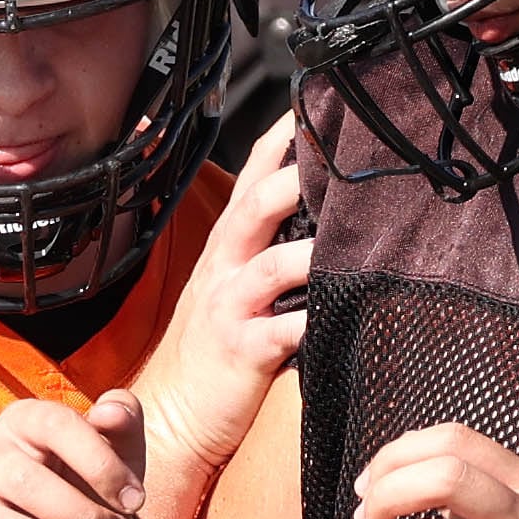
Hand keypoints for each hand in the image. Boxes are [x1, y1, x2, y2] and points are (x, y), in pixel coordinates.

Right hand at [135, 112, 310, 481]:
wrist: (172, 416)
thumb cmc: (214, 347)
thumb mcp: (231, 283)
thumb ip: (267, 243)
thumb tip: (321, 205)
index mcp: (227, 246)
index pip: (252, 176)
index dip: (281, 139)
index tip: (316, 102)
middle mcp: (225, 268)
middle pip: (256, 208)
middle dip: (292, 178)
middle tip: (337, 155)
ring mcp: (231, 309)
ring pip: (270, 267)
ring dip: (307, 251)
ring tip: (346, 238)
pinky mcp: (244, 352)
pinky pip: (281, 332)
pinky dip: (310, 322)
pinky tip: (342, 314)